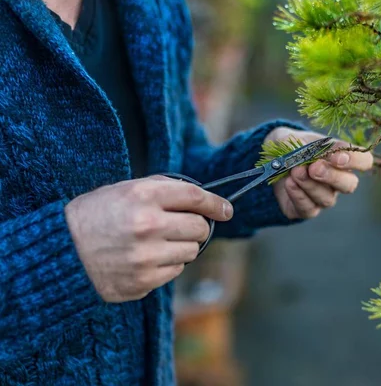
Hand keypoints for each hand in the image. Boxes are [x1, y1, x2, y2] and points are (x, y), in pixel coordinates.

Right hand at [64, 175, 232, 302]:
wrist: (62, 252)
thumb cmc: (96, 215)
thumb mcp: (125, 190)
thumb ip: (164, 190)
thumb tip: (203, 199)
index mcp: (143, 197)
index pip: (196, 198)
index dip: (216, 203)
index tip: (226, 209)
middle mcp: (147, 226)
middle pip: (199, 228)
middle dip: (197, 226)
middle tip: (183, 227)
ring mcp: (146, 257)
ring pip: (191, 252)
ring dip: (182, 247)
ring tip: (156, 243)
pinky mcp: (143, 281)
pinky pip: (175, 272)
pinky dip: (167, 265)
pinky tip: (146, 259)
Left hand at [266, 127, 373, 218]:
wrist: (272, 161)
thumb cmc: (292, 146)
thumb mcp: (295, 138)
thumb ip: (304, 143)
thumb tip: (308, 151)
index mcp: (343, 159)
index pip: (364, 161)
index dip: (355, 160)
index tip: (337, 157)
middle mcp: (338, 182)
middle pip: (349, 185)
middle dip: (332, 176)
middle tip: (314, 168)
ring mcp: (323, 197)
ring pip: (327, 199)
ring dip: (311, 185)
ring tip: (295, 171)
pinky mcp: (306, 209)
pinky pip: (308, 209)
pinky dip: (299, 196)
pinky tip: (289, 183)